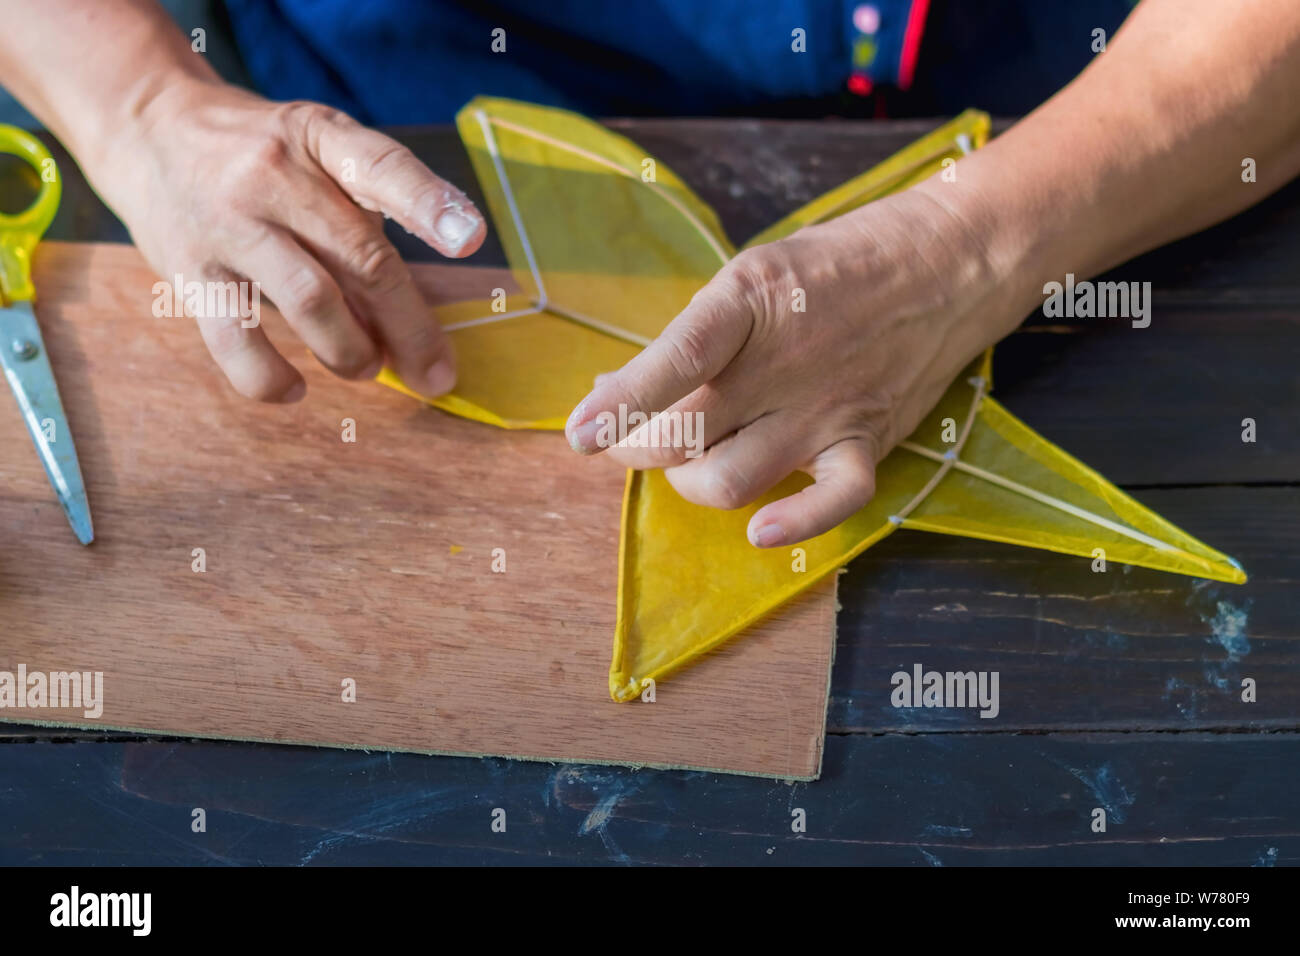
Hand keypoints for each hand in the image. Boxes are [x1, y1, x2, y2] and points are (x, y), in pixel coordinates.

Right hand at [87, 80, 485, 400]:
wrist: (149, 130)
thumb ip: (364, 221)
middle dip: (408, 327)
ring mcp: (229, 222)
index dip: (429, 204)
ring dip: (350, 350)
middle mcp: (276, 175)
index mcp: (322, 138)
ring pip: (309, 301)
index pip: (382, 166)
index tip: (469, 239)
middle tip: (435, 372)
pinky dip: (271, 377)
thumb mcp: (319, 154)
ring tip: (366, 366)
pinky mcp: (187, 268)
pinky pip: (235, 338)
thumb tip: (407, 323)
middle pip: (360, 257)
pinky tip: (296, 388)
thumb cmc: (262, 157)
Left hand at [564, 182, 1027, 546]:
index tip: (579, 433)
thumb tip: (625, 390)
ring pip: (731, 478)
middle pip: (685, 431)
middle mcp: (785, 360)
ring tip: (684, 461)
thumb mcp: (757, 274)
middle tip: (624, 437)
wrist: (947, 263)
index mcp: (750, 300)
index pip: (676, 357)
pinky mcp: (867, 440)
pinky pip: (833, 502)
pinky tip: (760, 529)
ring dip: (689, 482)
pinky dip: (796, 525)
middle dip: (635, 446)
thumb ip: (701, 335)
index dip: (622, 402)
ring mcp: (827, 407)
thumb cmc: (836, 266)